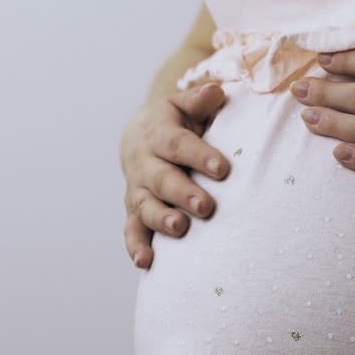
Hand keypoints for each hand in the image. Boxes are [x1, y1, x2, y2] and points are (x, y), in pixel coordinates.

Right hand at [120, 82, 228, 268]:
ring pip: (146, 206)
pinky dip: (136, 247)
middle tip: (206, 206)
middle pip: (162, 179)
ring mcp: (138, 189)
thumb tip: (216, 92)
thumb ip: (199, 101)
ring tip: (180, 229)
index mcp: (159, 134)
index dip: (199, 156)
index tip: (222, 169)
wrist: (138, 136)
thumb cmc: (173, 122)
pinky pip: (132, 230)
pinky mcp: (134, 211)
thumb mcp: (183, 105)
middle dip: (183, 193)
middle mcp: (144, 163)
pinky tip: (145, 263)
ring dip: (161, 219)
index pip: (179, 144)